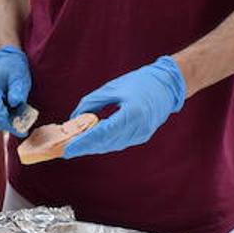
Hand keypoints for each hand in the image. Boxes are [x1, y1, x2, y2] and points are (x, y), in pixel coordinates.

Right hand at [0, 46, 31, 135]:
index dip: (11, 124)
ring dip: (6, 122)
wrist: (4, 59)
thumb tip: (14, 102)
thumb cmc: (13, 67)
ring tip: (19, 115)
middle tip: (26, 126)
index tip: (24, 131)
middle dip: (10, 125)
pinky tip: (11, 113)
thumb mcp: (19, 76)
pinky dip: (1, 119)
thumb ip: (17, 89)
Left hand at [62, 56, 186, 157]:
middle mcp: (137, 128)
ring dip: (93, 146)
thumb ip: (92, 102)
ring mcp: (141, 135)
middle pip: (106, 143)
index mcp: (131, 114)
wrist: (167, 85)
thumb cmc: (140, 82)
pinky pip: (119, 142)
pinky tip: (92, 141)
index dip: (84, 142)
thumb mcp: (112, 88)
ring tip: (76, 146)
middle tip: (66, 150)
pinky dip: (104, 143)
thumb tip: (75, 117)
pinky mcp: (142, 136)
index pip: (102, 133)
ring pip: (111, 145)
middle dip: (85, 147)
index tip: (68, 148)